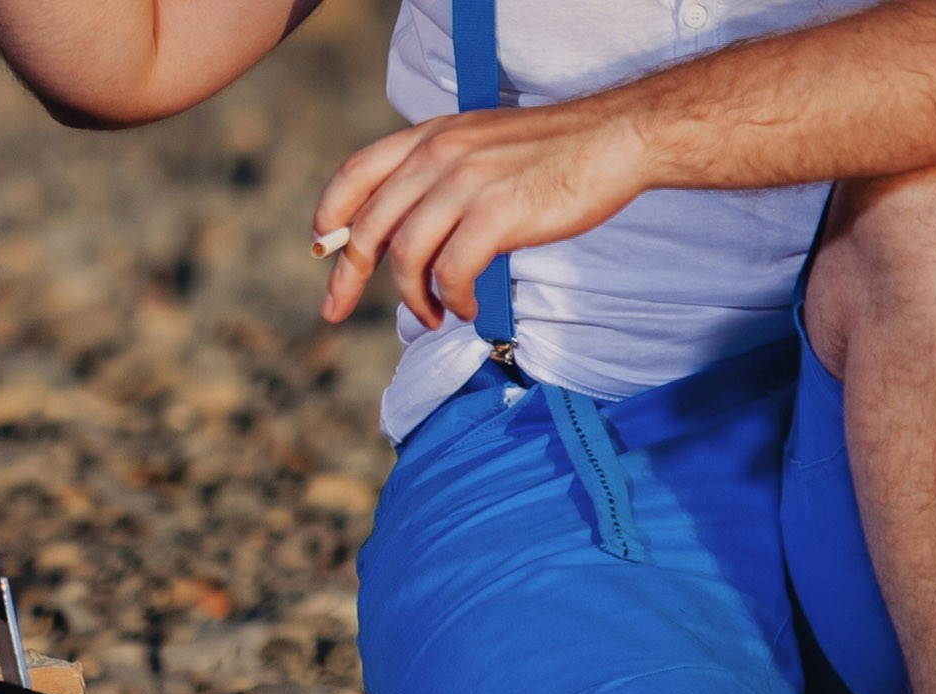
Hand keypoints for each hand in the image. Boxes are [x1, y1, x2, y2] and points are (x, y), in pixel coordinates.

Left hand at [313, 101, 650, 328]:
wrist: (614, 138)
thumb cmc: (550, 152)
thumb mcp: (478, 146)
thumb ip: (435, 177)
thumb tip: (396, 231)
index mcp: (430, 137)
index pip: (356, 173)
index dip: (330, 214)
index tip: (321, 249)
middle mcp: (439, 156)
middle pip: (369, 226)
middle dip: (348, 275)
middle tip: (336, 309)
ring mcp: (466, 184)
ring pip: (406, 256)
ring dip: (410, 297)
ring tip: (429, 314)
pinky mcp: (496, 215)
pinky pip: (450, 273)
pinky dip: (450, 300)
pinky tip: (463, 307)